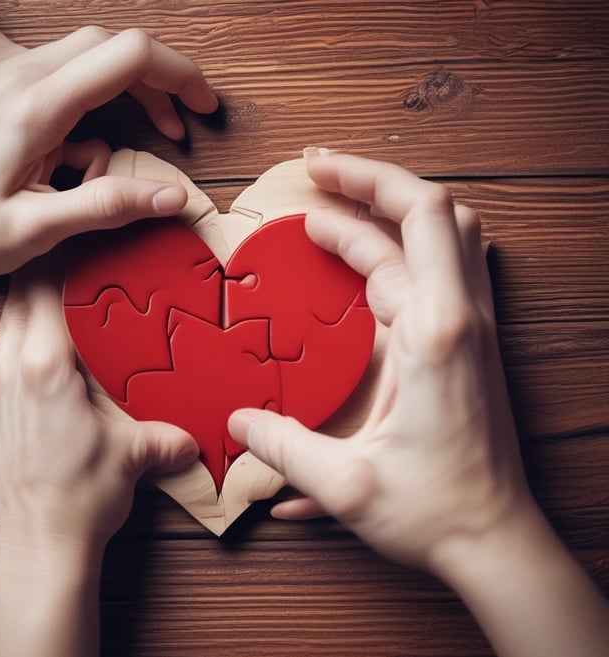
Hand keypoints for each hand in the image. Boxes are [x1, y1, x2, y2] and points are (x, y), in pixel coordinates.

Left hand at [0, 1, 217, 279]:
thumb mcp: (28, 229)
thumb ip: (100, 211)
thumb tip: (173, 197)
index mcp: (39, 110)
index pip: (125, 60)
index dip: (178, 78)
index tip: (202, 116)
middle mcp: (40, 75)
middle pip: (125, 46)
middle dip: (172, 78)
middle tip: (198, 115)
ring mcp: (37, 68)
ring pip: (111, 52)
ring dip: (149, 86)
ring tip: (170, 126)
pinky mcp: (40, 74)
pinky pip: (95, 65)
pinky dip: (125, 88)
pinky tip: (130, 122)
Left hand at [0, 257, 198, 551]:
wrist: (39, 545)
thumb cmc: (82, 496)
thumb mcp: (134, 454)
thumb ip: (166, 434)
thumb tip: (192, 435)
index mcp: (44, 367)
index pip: (47, 288)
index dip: (64, 256)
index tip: (82, 238)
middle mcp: (9, 371)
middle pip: (20, 297)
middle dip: (46, 273)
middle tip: (77, 259)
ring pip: (6, 325)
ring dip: (32, 307)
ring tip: (65, 303)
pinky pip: (1, 358)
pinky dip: (21, 342)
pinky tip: (49, 356)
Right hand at [229, 153, 608, 656]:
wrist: (495, 541)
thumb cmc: (435, 512)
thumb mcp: (344, 483)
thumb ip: (282, 446)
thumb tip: (237, 422)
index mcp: (437, 334)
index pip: (416, 219)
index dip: (363, 183)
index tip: (313, 173)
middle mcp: (463, 318)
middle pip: (436, 211)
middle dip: (375, 181)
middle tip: (320, 173)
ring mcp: (473, 328)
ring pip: (449, 236)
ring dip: (398, 210)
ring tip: (343, 205)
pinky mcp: (468, 344)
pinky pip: (445, 270)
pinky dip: (409, 247)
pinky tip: (375, 258)